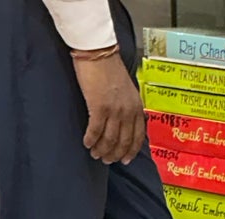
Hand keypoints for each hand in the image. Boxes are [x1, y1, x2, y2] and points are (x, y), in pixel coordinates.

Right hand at [73, 51, 145, 165]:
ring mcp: (114, 110)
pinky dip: (91, 140)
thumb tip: (123, 122)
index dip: (130, 151)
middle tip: (106, 160)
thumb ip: (128, 106)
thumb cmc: (109, 68)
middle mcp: (128, 112)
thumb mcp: (127, 89)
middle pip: (123, 142)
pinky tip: (86, 143)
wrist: (97, 51)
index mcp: (136, 107)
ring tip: (95, 154)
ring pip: (109, 139)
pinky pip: (95, 131)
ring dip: (101, 150)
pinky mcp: (99, 107)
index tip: (125, 160)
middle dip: (114, 154)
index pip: (137, 137)